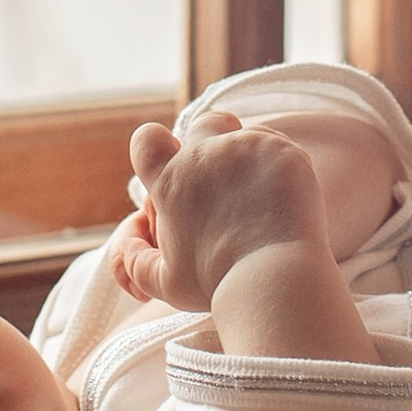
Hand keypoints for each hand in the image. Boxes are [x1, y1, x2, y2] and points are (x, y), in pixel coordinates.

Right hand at [109, 108, 328, 310]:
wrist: (275, 282)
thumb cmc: (219, 286)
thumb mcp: (165, 282)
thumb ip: (135, 262)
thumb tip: (126, 244)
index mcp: (171, 181)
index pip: (146, 140)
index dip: (155, 147)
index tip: (173, 163)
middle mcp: (204, 155)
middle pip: (205, 124)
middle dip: (213, 142)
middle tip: (228, 180)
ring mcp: (246, 148)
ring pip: (248, 137)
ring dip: (251, 160)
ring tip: (262, 200)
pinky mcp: (284, 152)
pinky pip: (279, 148)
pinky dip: (280, 168)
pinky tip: (285, 198)